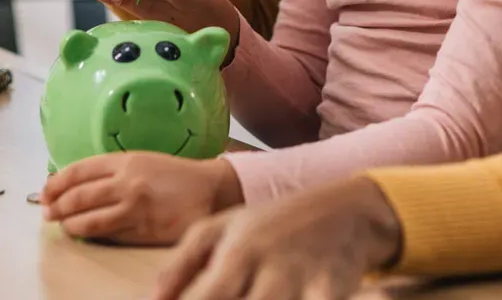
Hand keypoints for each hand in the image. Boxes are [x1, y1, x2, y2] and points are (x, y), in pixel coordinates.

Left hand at [41, 153, 243, 244]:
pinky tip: (86, 234)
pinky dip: (92, 235)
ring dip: (70, 225)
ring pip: (88, 220)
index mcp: (126, 160)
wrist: (210, 191)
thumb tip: (78, 185)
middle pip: (78, 197)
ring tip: (63, 226)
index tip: (45, 191)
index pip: (79, 171)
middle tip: (47, 212)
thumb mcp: (143, 161)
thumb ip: (113, 171)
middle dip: (57, 206)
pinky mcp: (141, 230)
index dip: (56, 183)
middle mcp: (127, 182)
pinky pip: (108, 235)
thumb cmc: (176, 176)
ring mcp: (133, 208)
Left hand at [153, 176, 402, 299]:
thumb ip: (183, 262)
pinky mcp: (332, 291)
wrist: (348, 209)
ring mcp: (301, 280)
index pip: (205, 297)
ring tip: (255, 296)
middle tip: (235, 299)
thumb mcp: (224, 228)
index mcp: (237, 252)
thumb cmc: (274, 224)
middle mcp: (268, 267)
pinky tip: (295, 297)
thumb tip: (153, 299)